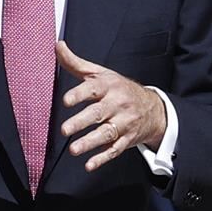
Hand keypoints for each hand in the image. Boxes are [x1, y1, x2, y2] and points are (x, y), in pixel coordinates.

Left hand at [57, 40, 167, 170]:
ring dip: (90, 142)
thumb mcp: (101, 74)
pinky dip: (102, 158)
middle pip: (98, 113)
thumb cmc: (119, 89)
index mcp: (109, 87)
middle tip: (64, 129)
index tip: (66, 101)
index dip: (79, 94)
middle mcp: (116, 105)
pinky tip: (89, 165)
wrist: (154, 108)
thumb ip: (76, 63)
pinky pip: (115, 150)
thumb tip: (57, 45)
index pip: (93, 89)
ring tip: (74, 150)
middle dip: (81, 121)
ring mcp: (123, 123)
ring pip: (106, 134)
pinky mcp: (126, 140)